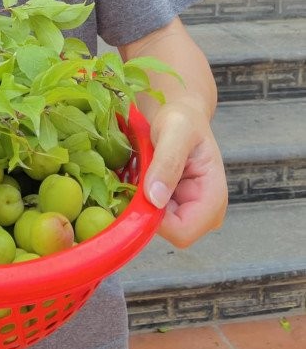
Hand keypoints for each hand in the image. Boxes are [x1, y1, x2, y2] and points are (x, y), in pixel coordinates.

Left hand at [143, 100, 227, 247]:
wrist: (181, 116)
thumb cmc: (182, 120)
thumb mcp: (175, 131)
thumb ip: (167, 162)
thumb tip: (155, 199)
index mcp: (213, 199)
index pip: (182, 232)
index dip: (155, 219)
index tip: (137, 192)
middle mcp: (205, 214)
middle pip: (167, 231)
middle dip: (146, 208)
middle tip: (135, 175)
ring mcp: (190, 213)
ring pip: (155, 224)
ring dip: (140, 202)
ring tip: (138, 172)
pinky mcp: (175, 209)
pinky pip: (150, 214)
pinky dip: (139, 198)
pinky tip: (138, 176)